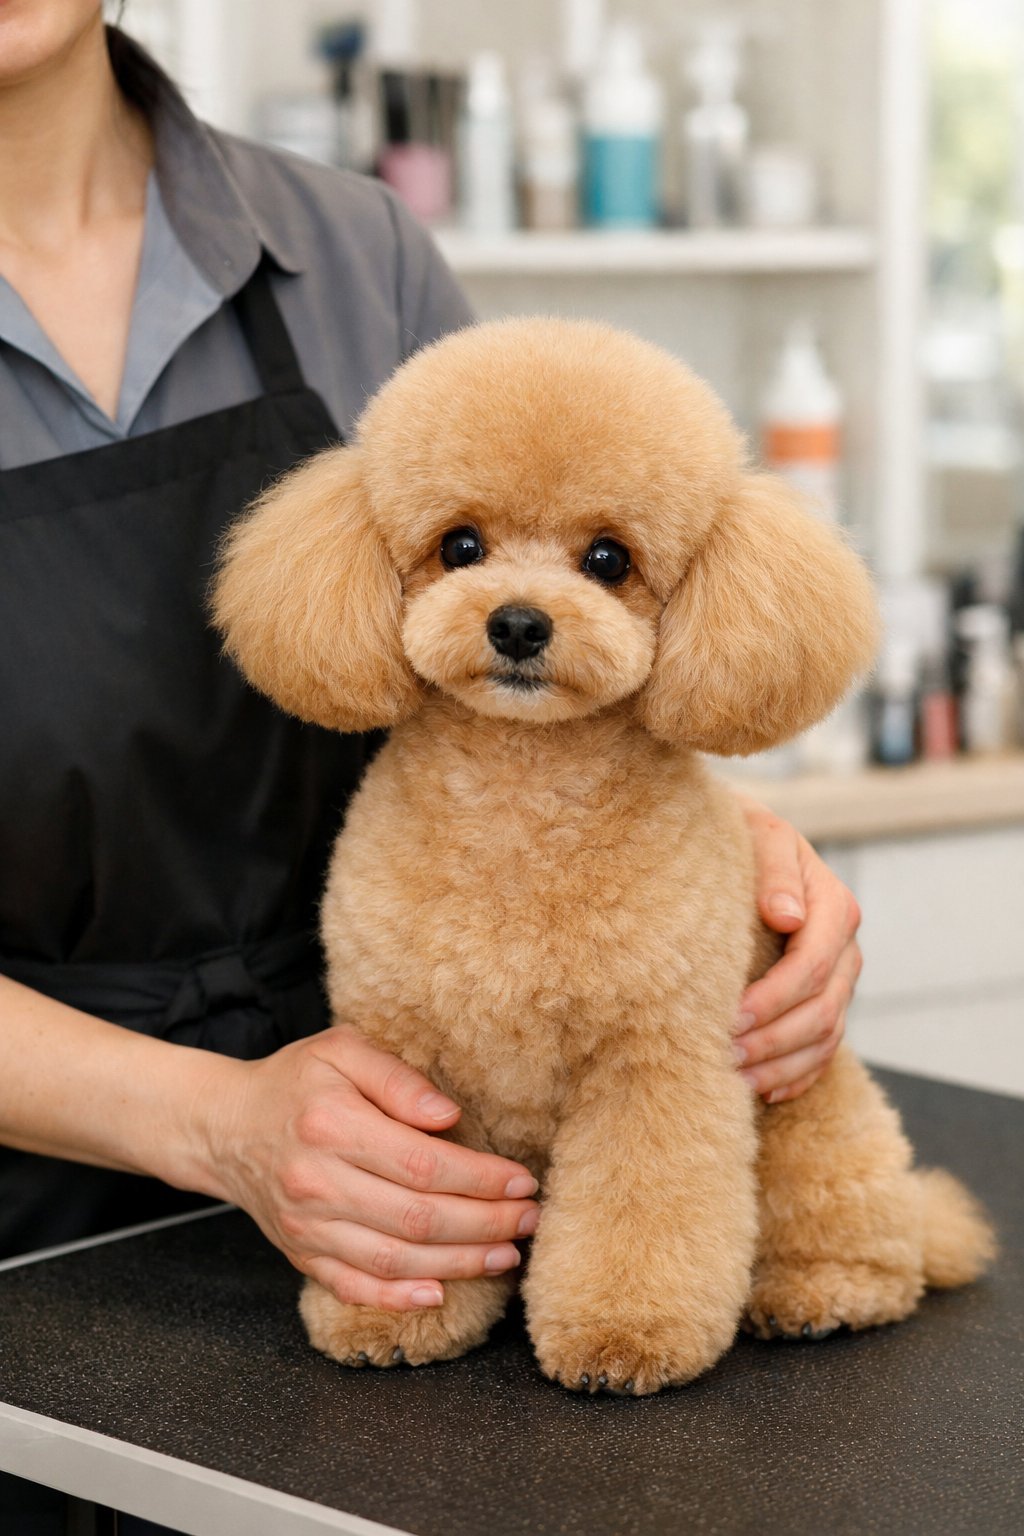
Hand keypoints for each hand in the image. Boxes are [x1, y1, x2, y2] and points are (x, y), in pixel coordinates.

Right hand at [194, 1027, 538, 1311]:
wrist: (224, 1127)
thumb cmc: (293, 1082)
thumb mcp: (341, 1049)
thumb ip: (397, 1077)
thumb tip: (448, 1116)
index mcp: (332, 1125)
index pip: (423, 1164)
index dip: (480, 1179)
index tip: (521, 1179)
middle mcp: (317, 1183)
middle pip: (417, 1217)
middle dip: (485, 1223)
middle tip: (529, 1218)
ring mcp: (308, 1227)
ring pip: (395, 1259)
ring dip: (460, 1263)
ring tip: (506, 1254)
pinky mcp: (301, 1255)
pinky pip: (355, 1286)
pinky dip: (400, 1297)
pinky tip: (440, 1291)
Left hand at [733, 798, 861, 1103]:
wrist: (743, 844)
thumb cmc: (744, 837)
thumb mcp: (760, 835)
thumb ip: (775, 870)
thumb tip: (789, 917)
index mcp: (834, 906)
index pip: (813, 966)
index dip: (774, 998)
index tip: (730, 1016)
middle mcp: (845, 948)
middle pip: (821, 1010)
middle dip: (773, 1039)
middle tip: (725, 1056)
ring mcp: (840, 980)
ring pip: (825, 1038)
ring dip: (781, 1066)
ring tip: (735, 1080)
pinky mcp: (826, 1002)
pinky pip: (822, 1052)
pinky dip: (795, 1076)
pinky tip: (762, 1091)